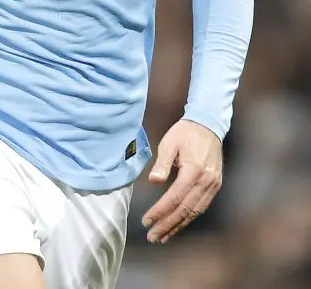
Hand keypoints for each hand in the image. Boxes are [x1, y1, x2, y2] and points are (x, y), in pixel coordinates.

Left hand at [142, 119, 221, 243]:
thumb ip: (162, 163)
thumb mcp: (169, 143)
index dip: (160, 211)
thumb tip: (154, 181)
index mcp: (193, 170)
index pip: (174, 198)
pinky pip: (201, 206)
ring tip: (163, 236)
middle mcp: (205, 181)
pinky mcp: (215, 185)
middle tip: (152, 236)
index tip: (146, 221)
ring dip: (178, 225)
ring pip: (194, 211)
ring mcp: (212, 185)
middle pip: (184, 209)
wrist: (208, 125)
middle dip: (167, 225)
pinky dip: (189, 218)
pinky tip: (178, 224)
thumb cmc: (185, 132)